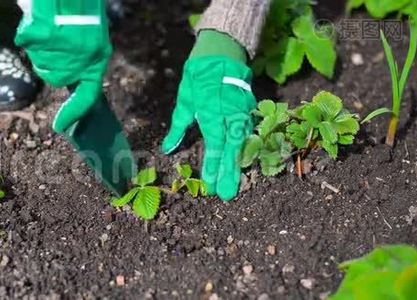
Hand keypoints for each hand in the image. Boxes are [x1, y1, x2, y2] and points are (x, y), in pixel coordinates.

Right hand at [15, 0, 111, 132]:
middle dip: (49, 66)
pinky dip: (28, 32)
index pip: (87, 96)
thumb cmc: (82, 9)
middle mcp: (81, 58)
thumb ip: (84, 61)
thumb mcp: (92, 38)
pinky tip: (38, 20)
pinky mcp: (43, 35)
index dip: (73, 113)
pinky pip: (26, 41)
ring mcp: (62, 48)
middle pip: (54, 78)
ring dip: (40, 48)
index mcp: (98, 59)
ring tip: (49, 27)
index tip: (59, 126)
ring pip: (40, 62)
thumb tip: (70, 83)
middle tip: (52, 43)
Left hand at [162, 56, 255, 200]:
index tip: (210, 185)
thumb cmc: (198, 79)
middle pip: (231, 150)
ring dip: (237, 166)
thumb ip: (178, 127)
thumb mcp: (184, 101)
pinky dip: (244, 151)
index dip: (213, 166)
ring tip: (234, 185)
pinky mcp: (250, 112)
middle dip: (228, 173)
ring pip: (242, 144)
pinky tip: (242, 166)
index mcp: (212, 114)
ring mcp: (243, 114)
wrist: (221, 55)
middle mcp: (230, 116)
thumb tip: (167, 149)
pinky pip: (248, 135)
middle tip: (226, 195)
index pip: (214, 145)